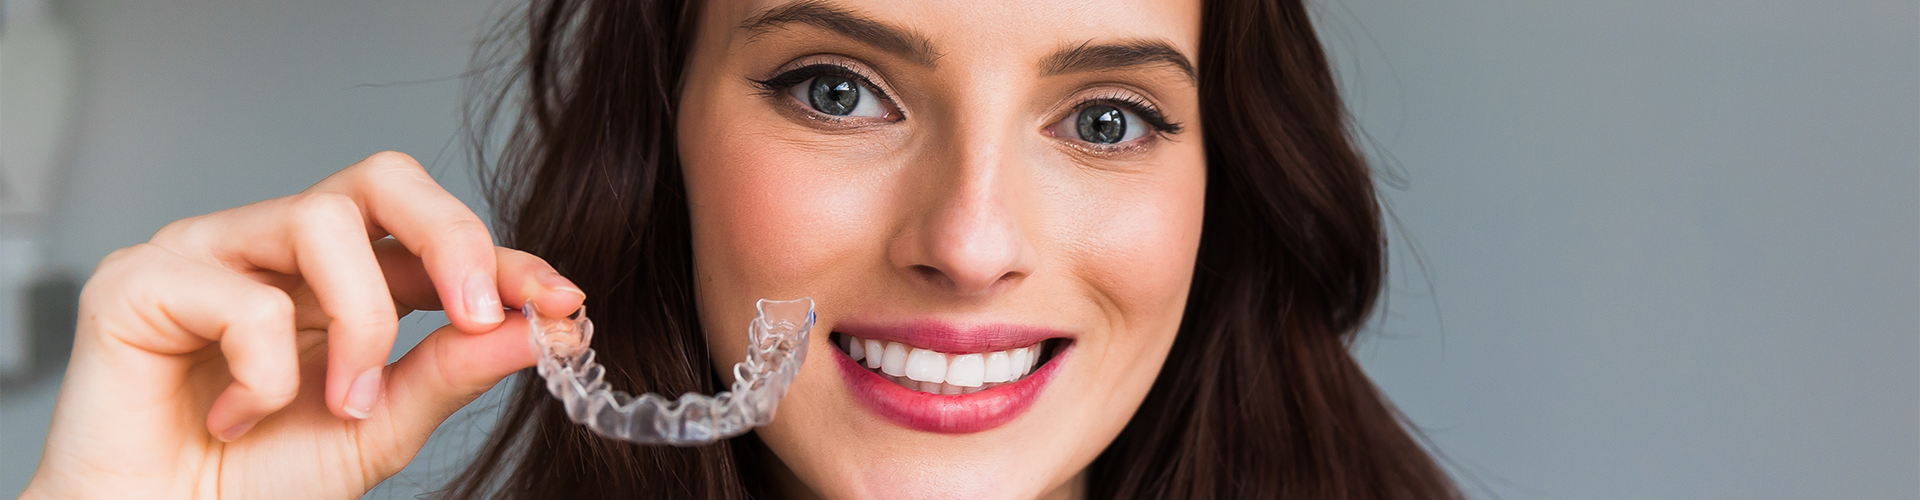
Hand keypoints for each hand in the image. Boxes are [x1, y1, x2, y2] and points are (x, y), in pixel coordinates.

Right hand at [20, 152, 582, 498]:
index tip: (565, 303)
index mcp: (344, 279)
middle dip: (450, 236)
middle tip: (479, 312)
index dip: (506, 262)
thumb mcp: (377, 429)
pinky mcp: (140, 278)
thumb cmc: (252, 481)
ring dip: (357, 324)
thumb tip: (540, 330)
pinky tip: (236, 415)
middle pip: (382, 178)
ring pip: (321, 222)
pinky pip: (242, 297)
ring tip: (337, 406)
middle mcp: (278, 249)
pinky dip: (265, 372)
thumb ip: (449, 373)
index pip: (437, 240)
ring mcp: (210, 253)